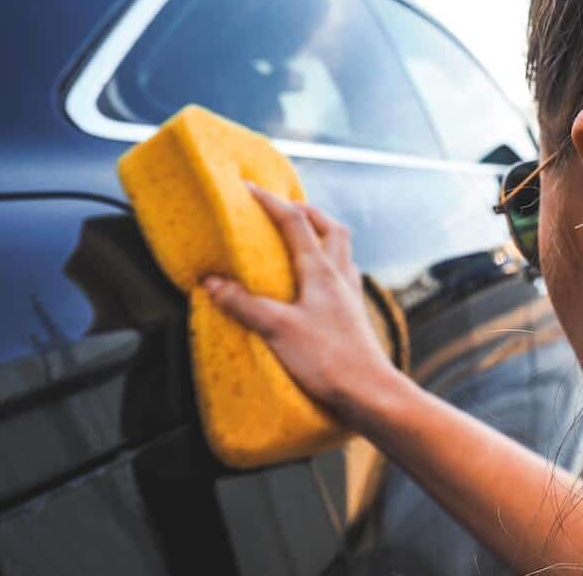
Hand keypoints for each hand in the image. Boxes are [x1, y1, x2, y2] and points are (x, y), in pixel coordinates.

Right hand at [203, 182, 396, 429]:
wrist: (369, 392)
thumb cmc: (328, 359)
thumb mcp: (277, 329)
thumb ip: (244, 304)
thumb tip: (212, 282)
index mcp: (321, 271)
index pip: (295, 222)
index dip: (270, 202)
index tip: (247, 189)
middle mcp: (340, 276)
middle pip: (331, 228)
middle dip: (307, 212)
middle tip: (284, 209)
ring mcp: (351, 295)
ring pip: (341, 251)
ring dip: (321, 237)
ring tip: (299, 242)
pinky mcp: (354, 315)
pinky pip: (343, 277)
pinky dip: (327, 268)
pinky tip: (315, 285)